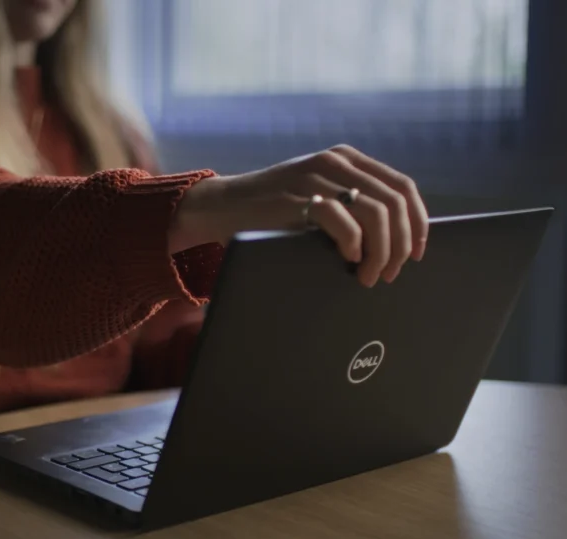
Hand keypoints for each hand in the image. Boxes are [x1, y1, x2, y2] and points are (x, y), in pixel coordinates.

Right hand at [169, 145, 428, 286]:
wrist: (222, 205)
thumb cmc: (272, 211)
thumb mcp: (317, 195)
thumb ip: (350, 203)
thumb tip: (397, 242)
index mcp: (347, 158)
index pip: (403, 186)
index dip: (419, 223)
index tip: (418, 254)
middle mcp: (336, 161)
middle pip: (395, 203)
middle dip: (400, 245)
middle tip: (390, 274)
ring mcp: (316, 177)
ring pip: (377, 214)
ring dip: (381, 252)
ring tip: (369, 276)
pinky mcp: (298, 197)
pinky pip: (343, 220)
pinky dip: (353, 244)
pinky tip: (348, 258)